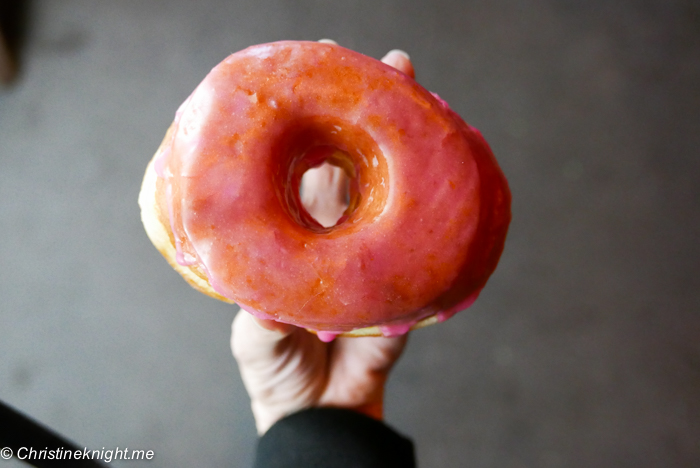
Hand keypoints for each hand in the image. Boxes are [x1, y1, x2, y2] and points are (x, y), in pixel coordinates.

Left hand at [231, 45, 414, 435]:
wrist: (319, 414)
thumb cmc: (276, 371)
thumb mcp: (254, 338)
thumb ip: (258, 315)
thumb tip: (261, 297)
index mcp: (302, 237)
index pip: (307, 170)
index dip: (314, 126)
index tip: (324, 78)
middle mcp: (342, 236)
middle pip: (358, 165)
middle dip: (373, 117)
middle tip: (394, 68)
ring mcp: (379, 255)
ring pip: (397, 194)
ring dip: (412, 150)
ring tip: (429, 103)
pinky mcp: (410, 289)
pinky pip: (428, 254)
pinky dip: (442, 222)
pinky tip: (454, 179)